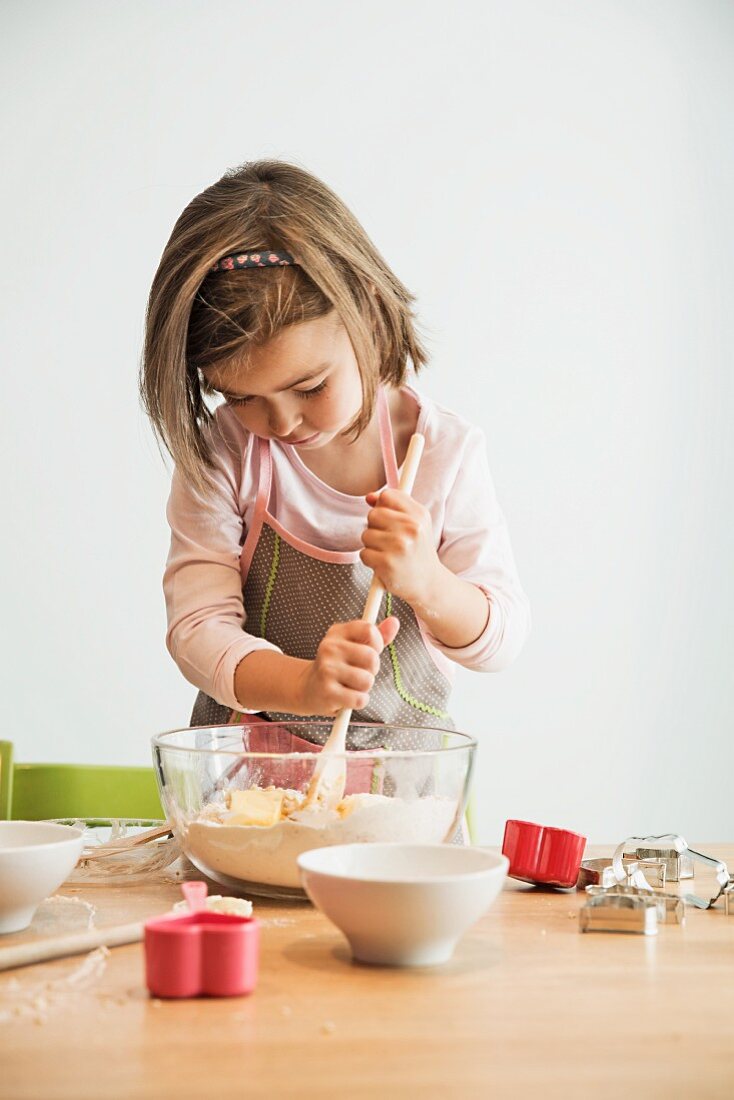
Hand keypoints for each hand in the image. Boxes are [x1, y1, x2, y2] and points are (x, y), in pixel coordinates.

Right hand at [296, 617, 399, 715]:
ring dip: (364, 688)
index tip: (368, 652)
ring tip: (350, 685)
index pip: (370, 630)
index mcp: (337, 632)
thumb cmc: (339, 666)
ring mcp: (327, 669)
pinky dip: (358, 701)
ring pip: (368, 680)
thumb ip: (377, 635)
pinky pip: (360, 699)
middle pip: (372, 657)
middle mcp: (329, 647)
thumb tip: (394, 621)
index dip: (377, 644)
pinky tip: (346, 697)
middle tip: (358, 672)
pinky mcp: (327, 692)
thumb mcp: (355, 646)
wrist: (309, 689)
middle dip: (372, 669)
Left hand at [360, 489, 440, 606]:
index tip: (389, 519)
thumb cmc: (418, 552)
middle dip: (376, 527)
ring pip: (366, 534)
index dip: (382, 507)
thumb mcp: (415, 524)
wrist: (428, 583)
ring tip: (388, 553)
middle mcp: (411, 528)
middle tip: (389, 540)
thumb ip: (393, 506)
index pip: (387, 496)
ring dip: (372, 545)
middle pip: (373, 514)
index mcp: (419, 515)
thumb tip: (369, 497)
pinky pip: (364, 553)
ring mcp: (399, 546)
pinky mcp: (387, 563)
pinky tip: (384, 564)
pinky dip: (370, 560)